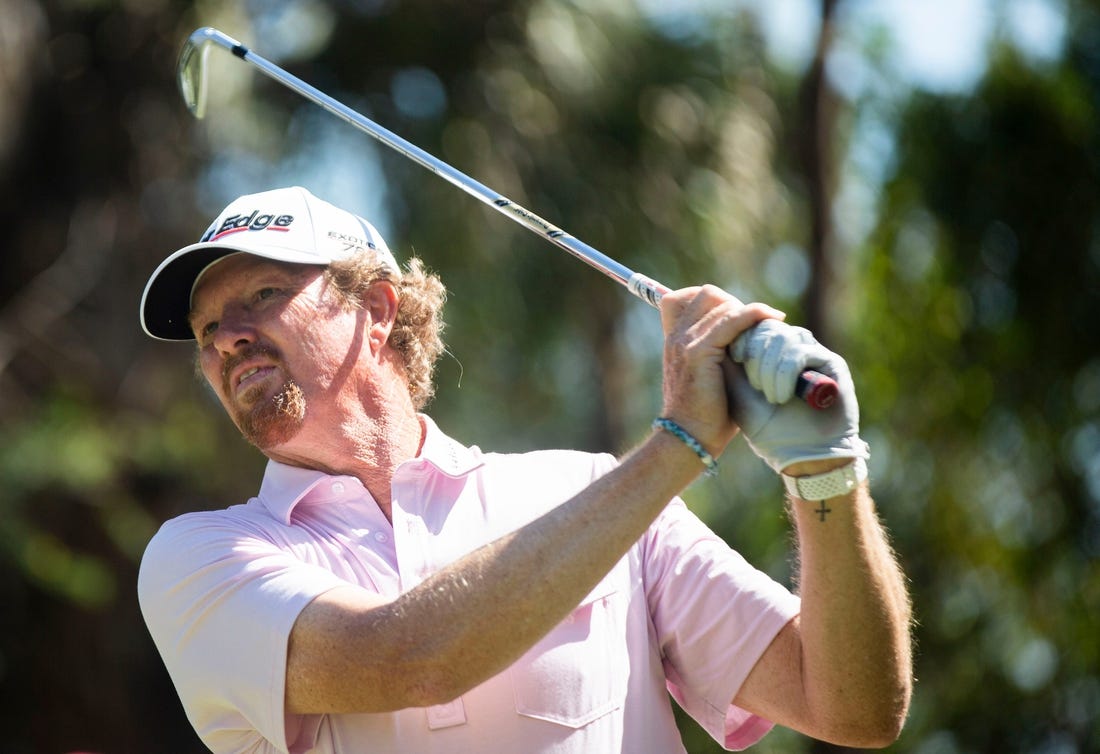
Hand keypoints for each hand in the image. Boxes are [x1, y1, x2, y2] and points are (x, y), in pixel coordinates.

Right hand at [658, 286, 784, 456]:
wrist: (690, 438)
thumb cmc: (707, 415)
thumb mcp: (713, 377)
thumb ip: (724, 354)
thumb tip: (752, 338)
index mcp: (674, 340)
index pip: (690, 298)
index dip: (718, 303)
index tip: (740, 321)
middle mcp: (676, 336)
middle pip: (707, 294)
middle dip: (735, 304)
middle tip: (756, 326)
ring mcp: (685, 342)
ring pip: (722, 303)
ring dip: (749, 312)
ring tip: (770, 325)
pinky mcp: (699, 351)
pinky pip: (733, 319)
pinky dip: (756, 315)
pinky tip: (774, 321)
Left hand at [728, 319, 868, 472]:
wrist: (799, 456)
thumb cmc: (768, 430)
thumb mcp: (738, 394)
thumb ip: (730, 364)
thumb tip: (719, 335)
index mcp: (770, 353)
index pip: (754, 325)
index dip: (742, 336)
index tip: (733, 357)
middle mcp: (793, 349)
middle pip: (768, 327)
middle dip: (754, 354)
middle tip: (754, 386)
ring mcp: (813, 354)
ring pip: (784, 336)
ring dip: (770, 368)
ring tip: (770, 397)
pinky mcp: (831, 363)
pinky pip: (802, 351)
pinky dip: (785, 373)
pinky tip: (781, 397)